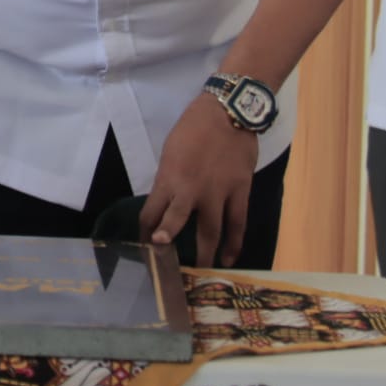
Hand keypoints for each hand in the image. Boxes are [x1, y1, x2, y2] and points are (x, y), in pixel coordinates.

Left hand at [140, 94, 259, 266]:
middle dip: (168, 246)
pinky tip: (229, 259)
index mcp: (169, 177)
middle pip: (175, 225)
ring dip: (204, 254)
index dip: (146, 231)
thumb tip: (166, 201)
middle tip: (165, 267)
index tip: (145, 245)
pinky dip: (234, 244)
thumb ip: (169, 178)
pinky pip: (237, 223)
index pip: (151, 212)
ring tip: (200, 273)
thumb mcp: (171, 151)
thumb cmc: (194, 128)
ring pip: (210, 231)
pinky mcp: (240, 192)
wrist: (228, 112)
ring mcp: (218, 193)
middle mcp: (191, 189)